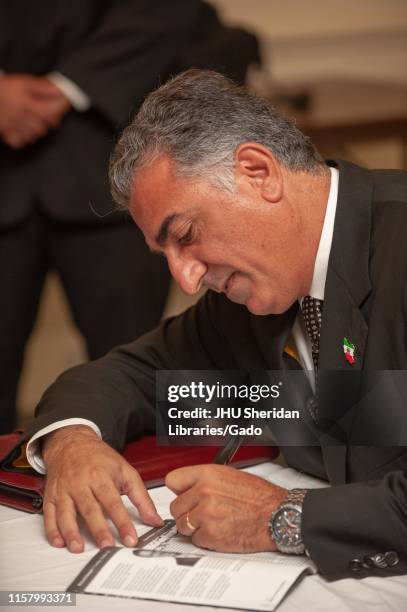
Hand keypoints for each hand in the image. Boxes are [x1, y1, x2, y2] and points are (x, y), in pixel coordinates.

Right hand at [0, 73, 70, 147]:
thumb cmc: (3, 88)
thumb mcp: (23, 82)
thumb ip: (42, 87)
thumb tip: (58, 91)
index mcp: (29, 106)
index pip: (52, 112)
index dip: (60, 108)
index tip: (63, 103)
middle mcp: (23, 120)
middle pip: (46, 126)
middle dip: (49, 118)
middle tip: (45, 109)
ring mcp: (15, 129)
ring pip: (36, 135)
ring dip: (38, 127)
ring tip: (33, 117)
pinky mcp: (7, 135)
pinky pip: (21, 142)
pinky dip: (25, 137)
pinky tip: (23, 128)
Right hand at [41, 425, 162, 552]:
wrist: (72, 442)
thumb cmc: (99, 458)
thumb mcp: (125, 470)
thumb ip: (140, 496)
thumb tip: (154, 520)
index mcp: (101, 476)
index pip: (114, 502)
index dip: (123, 522)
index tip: (130, 539)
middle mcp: (81, 483)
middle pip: (90, 508)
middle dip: (99, 529)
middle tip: (107, 547)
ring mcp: (64, 490)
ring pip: (66, 513)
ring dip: (71, 532)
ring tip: (78, 548)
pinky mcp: (51, 495)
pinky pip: (49, 514)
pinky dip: (52, 530)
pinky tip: (58, 542)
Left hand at [166, 464, 287, 552]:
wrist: (277, 514)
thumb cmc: (259, 496)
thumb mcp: (230, 475)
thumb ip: (205, 480)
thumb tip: (187, 488)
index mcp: (207, 474)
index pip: (172, 480)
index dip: (179, 490)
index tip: (183, 495)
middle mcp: (204, 492)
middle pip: (175, 507)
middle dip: (187, 512)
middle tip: (202, 513)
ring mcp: (206, 515)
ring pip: (183, 525)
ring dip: (195, 527)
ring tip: (213, 522)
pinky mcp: (211, 535)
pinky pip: (196, 540)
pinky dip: (206, 539)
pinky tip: (220, 531)